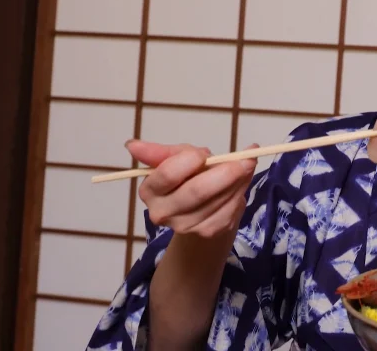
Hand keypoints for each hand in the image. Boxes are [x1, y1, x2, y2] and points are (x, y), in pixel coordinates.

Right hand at [128, 140, 257, 238]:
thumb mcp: (174, 159)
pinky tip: (241, 183)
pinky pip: (230, 208)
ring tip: (245, 166)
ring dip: (238, 179)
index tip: (204, 153)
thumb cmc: (186, 177)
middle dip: (225, 171)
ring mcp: (186, 226)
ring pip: (219, 198)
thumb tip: (131, 145)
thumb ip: (159, 152)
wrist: (200, 208)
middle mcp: (163, 213)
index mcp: (149, 191)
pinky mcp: (208, 232)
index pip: (167, 173)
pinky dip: (241, 192)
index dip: (190, 160)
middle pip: (197, 190)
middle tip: (245, 158)